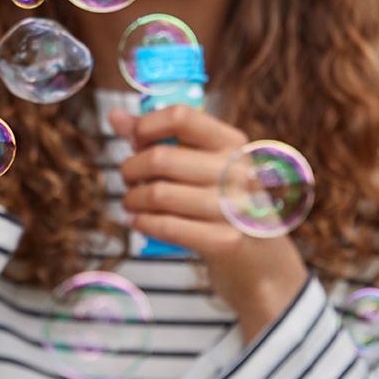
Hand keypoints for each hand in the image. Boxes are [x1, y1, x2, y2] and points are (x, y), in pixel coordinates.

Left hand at [111, 106, 310, 341]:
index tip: (136, 140)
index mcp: (234, 143)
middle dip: (131, 169)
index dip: (147, 125)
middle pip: (160, 157)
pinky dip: (143, 223)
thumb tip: (115, 115)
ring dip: (132, 199)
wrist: (263, 263)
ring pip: (158, 194)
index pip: (181, 116)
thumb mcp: (206, 167)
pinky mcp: (225, 241)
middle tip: (129, 179)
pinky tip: (139, 221)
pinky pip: (166, 226)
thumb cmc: (226, 206)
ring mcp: (234, 208)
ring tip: (132, 203)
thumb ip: (162, 138)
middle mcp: (238, 171)